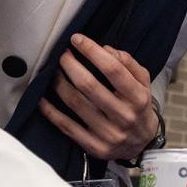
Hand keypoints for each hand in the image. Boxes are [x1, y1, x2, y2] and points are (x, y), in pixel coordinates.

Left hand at [39, 33, 157, 160]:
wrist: (142, 144)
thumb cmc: (139, 107)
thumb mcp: (143, 83)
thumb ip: (129, 64)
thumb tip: (105, 49)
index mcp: (138, 98)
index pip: (113, 69)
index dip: (92, 51)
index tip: (77, 39)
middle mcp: (124, 116)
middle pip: (89, 86)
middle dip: (71, 65)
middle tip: (63, 55)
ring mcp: (108, 133)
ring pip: (75, 104)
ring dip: (59, 84)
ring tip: (53, 72)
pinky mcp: (94, 146)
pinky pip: (67, 126)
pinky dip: (51, 111)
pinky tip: (42, 99)